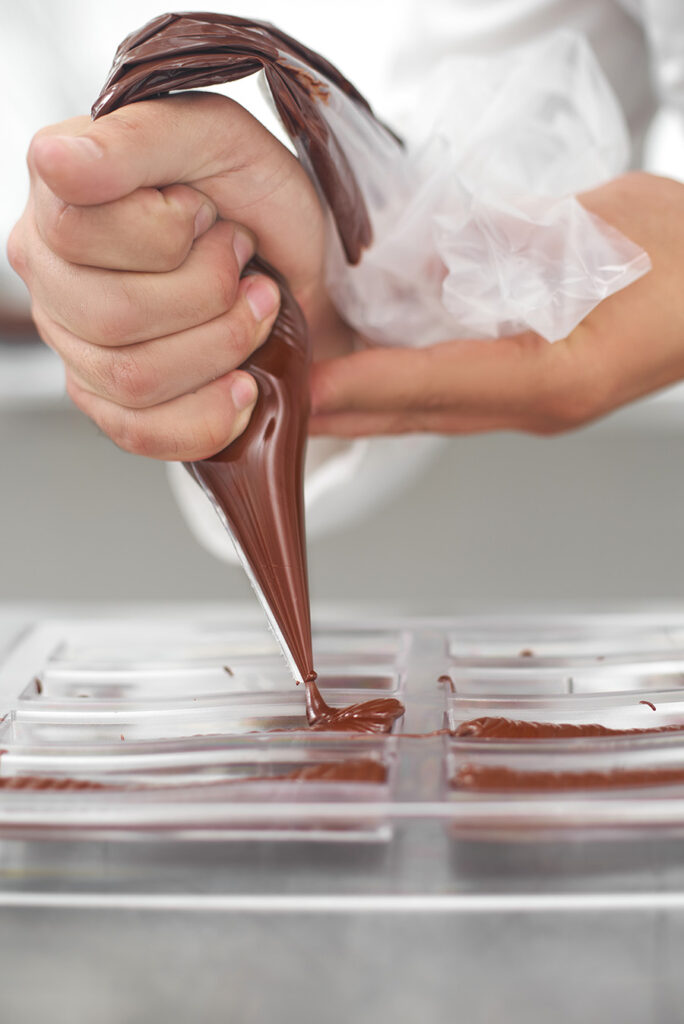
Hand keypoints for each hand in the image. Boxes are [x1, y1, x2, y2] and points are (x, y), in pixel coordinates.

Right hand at [8, 93, 351, 459]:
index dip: (167, 234)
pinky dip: (207, 416)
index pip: (78, 233)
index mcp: (57, 196)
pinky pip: (139, 432)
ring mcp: (73, 342)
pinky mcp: (107, 398)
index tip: (208, 213)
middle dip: (209, 296)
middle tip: (244, 266)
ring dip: (220, 347)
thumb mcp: (214, 137)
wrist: (302, 259)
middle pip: (111, 318)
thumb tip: (53, 162)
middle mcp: (50, 272)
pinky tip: (242, 385)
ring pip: (133, 379)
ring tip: (254, 311)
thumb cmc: (254, 193)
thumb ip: (134, 139)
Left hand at [309, 173, 683, 436]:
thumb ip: (519, 235)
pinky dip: (407, 390)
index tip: (306, 389)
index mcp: (559, 372)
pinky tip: (372, 379)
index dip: (366, 386)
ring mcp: (540, 406)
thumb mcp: (610, 226)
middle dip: (346, 413)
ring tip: (304, 397)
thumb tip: (441, 243)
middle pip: (422, 414)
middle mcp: (541, 404)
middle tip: (275, 406)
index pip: (440, 381)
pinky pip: (458, 397)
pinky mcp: (539, 392)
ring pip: (434, 413)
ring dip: (369, 408)